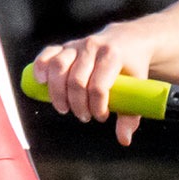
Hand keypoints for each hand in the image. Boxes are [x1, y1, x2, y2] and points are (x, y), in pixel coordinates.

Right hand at [29, 21, 156, 144]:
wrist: (128, 39)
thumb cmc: (132, 66)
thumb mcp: (137, 86)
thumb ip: (131, 114)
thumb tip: (124, 140)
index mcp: (113, 57)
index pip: (99, 86)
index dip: (97, 107)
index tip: (101, 117)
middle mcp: (93, 48)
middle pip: (76, 80)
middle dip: (77, 104)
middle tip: (83, 116)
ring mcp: (77, 45)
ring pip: (58, 67)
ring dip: (57, 92)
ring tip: (63, 108)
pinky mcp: (66, 46)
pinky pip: (48, 53)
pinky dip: (40, 66)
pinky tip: (41, 81)